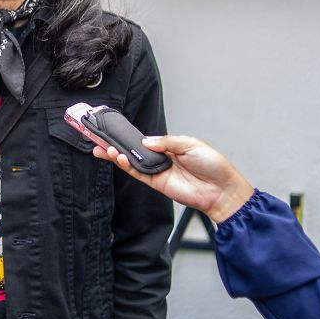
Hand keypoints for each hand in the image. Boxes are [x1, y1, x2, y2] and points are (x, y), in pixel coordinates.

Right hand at [92, 135, 253, 222]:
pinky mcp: (157, 183)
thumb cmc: (212, 165)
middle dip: (116, 145)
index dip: (130, 136)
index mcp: (169, 146)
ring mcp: (157, 171)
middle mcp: (161, 158)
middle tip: (98, 138)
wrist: (220, 189)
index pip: (144, 140)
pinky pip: (138, 173)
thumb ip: (166, 142)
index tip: (114, 129)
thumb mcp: (190, 143)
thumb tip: (146, 141)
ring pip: (131, 162)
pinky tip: (117, 158)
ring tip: (102, 148)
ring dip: (116, 155)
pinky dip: (126, 166)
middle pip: (133, 151)